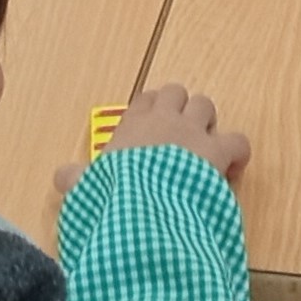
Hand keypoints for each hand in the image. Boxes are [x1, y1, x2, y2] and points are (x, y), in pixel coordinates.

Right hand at [52, 84, 250, 192]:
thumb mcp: (86, 187)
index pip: (143, 101)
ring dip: (205, 122)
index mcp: (132, 126)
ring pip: (205, 105)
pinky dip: (237, 152)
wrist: (145, 206)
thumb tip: (62, 176)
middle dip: (179, 109)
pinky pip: (237, 141)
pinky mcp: (218, 151)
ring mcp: (193, 132)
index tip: (150, 129)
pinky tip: (232, 168)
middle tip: (177, 136)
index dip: (149, 111)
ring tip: (202, 146)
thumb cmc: (114, 194)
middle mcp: (163, 120)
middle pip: (176, 93)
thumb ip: (74, 178)